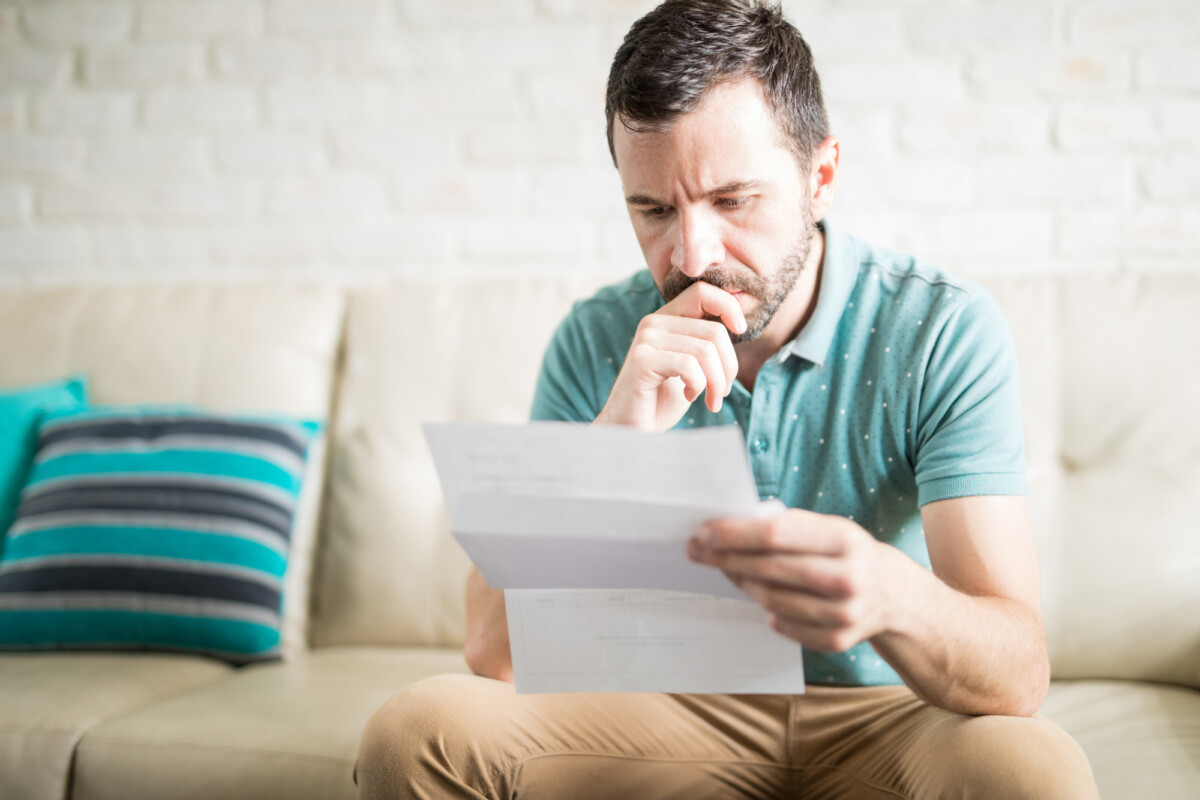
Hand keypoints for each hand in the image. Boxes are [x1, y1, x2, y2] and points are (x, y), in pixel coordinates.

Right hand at [594, 281, 746, 431]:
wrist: (632, 430)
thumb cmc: (663, 401)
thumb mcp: (691, 365)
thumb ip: (706, 342)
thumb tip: (738, 324)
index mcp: (666, 318)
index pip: (703, 291)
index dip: (729, 307)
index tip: (740, 333)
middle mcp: (653, 323)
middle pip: (714, 330)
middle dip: (729, 366)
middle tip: (722, 392)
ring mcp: (646, 340)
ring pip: (706, 351)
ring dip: (717, 382)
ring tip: (712, 400)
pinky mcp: (642, 360)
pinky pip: (689, 366)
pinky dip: (699, 387)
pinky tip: (690, 397)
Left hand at [687, 510, 898, 652]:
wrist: (893, 593)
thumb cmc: (845, 551)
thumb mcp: (827, 528)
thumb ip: (786, 526)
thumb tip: (727, 528)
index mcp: (844, 538)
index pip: (775, 534)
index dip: (733, 534)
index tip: (703, 532)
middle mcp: (848, 577)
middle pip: (770, 569)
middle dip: (726, 558)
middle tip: (697, 551)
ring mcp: (845, 613)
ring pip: (772, 600)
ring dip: (741, 584)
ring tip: (725, 571)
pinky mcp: (838, 640)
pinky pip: (785, 625)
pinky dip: (768, 611)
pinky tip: (760, 597)